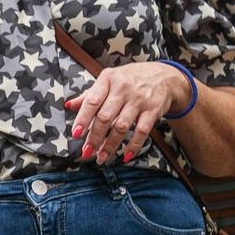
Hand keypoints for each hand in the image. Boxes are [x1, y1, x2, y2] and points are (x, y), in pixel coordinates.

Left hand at [65, 61, 191, 162]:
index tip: (75, 134)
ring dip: (110, 145)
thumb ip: (90, 94)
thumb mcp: (109, 80)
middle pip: (105, 117)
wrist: (165, 76)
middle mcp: (123, 88)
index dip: (82, 119)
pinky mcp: (153, 110)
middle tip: (86, 152)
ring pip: (121, 126)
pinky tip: (125, 156)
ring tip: (102, 157)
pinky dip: (133, 146)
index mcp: (108, 79)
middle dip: (94, 137)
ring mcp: (139, 99)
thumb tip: (69, 106)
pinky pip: (142, 132)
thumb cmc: (130, 80)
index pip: (92, 101)